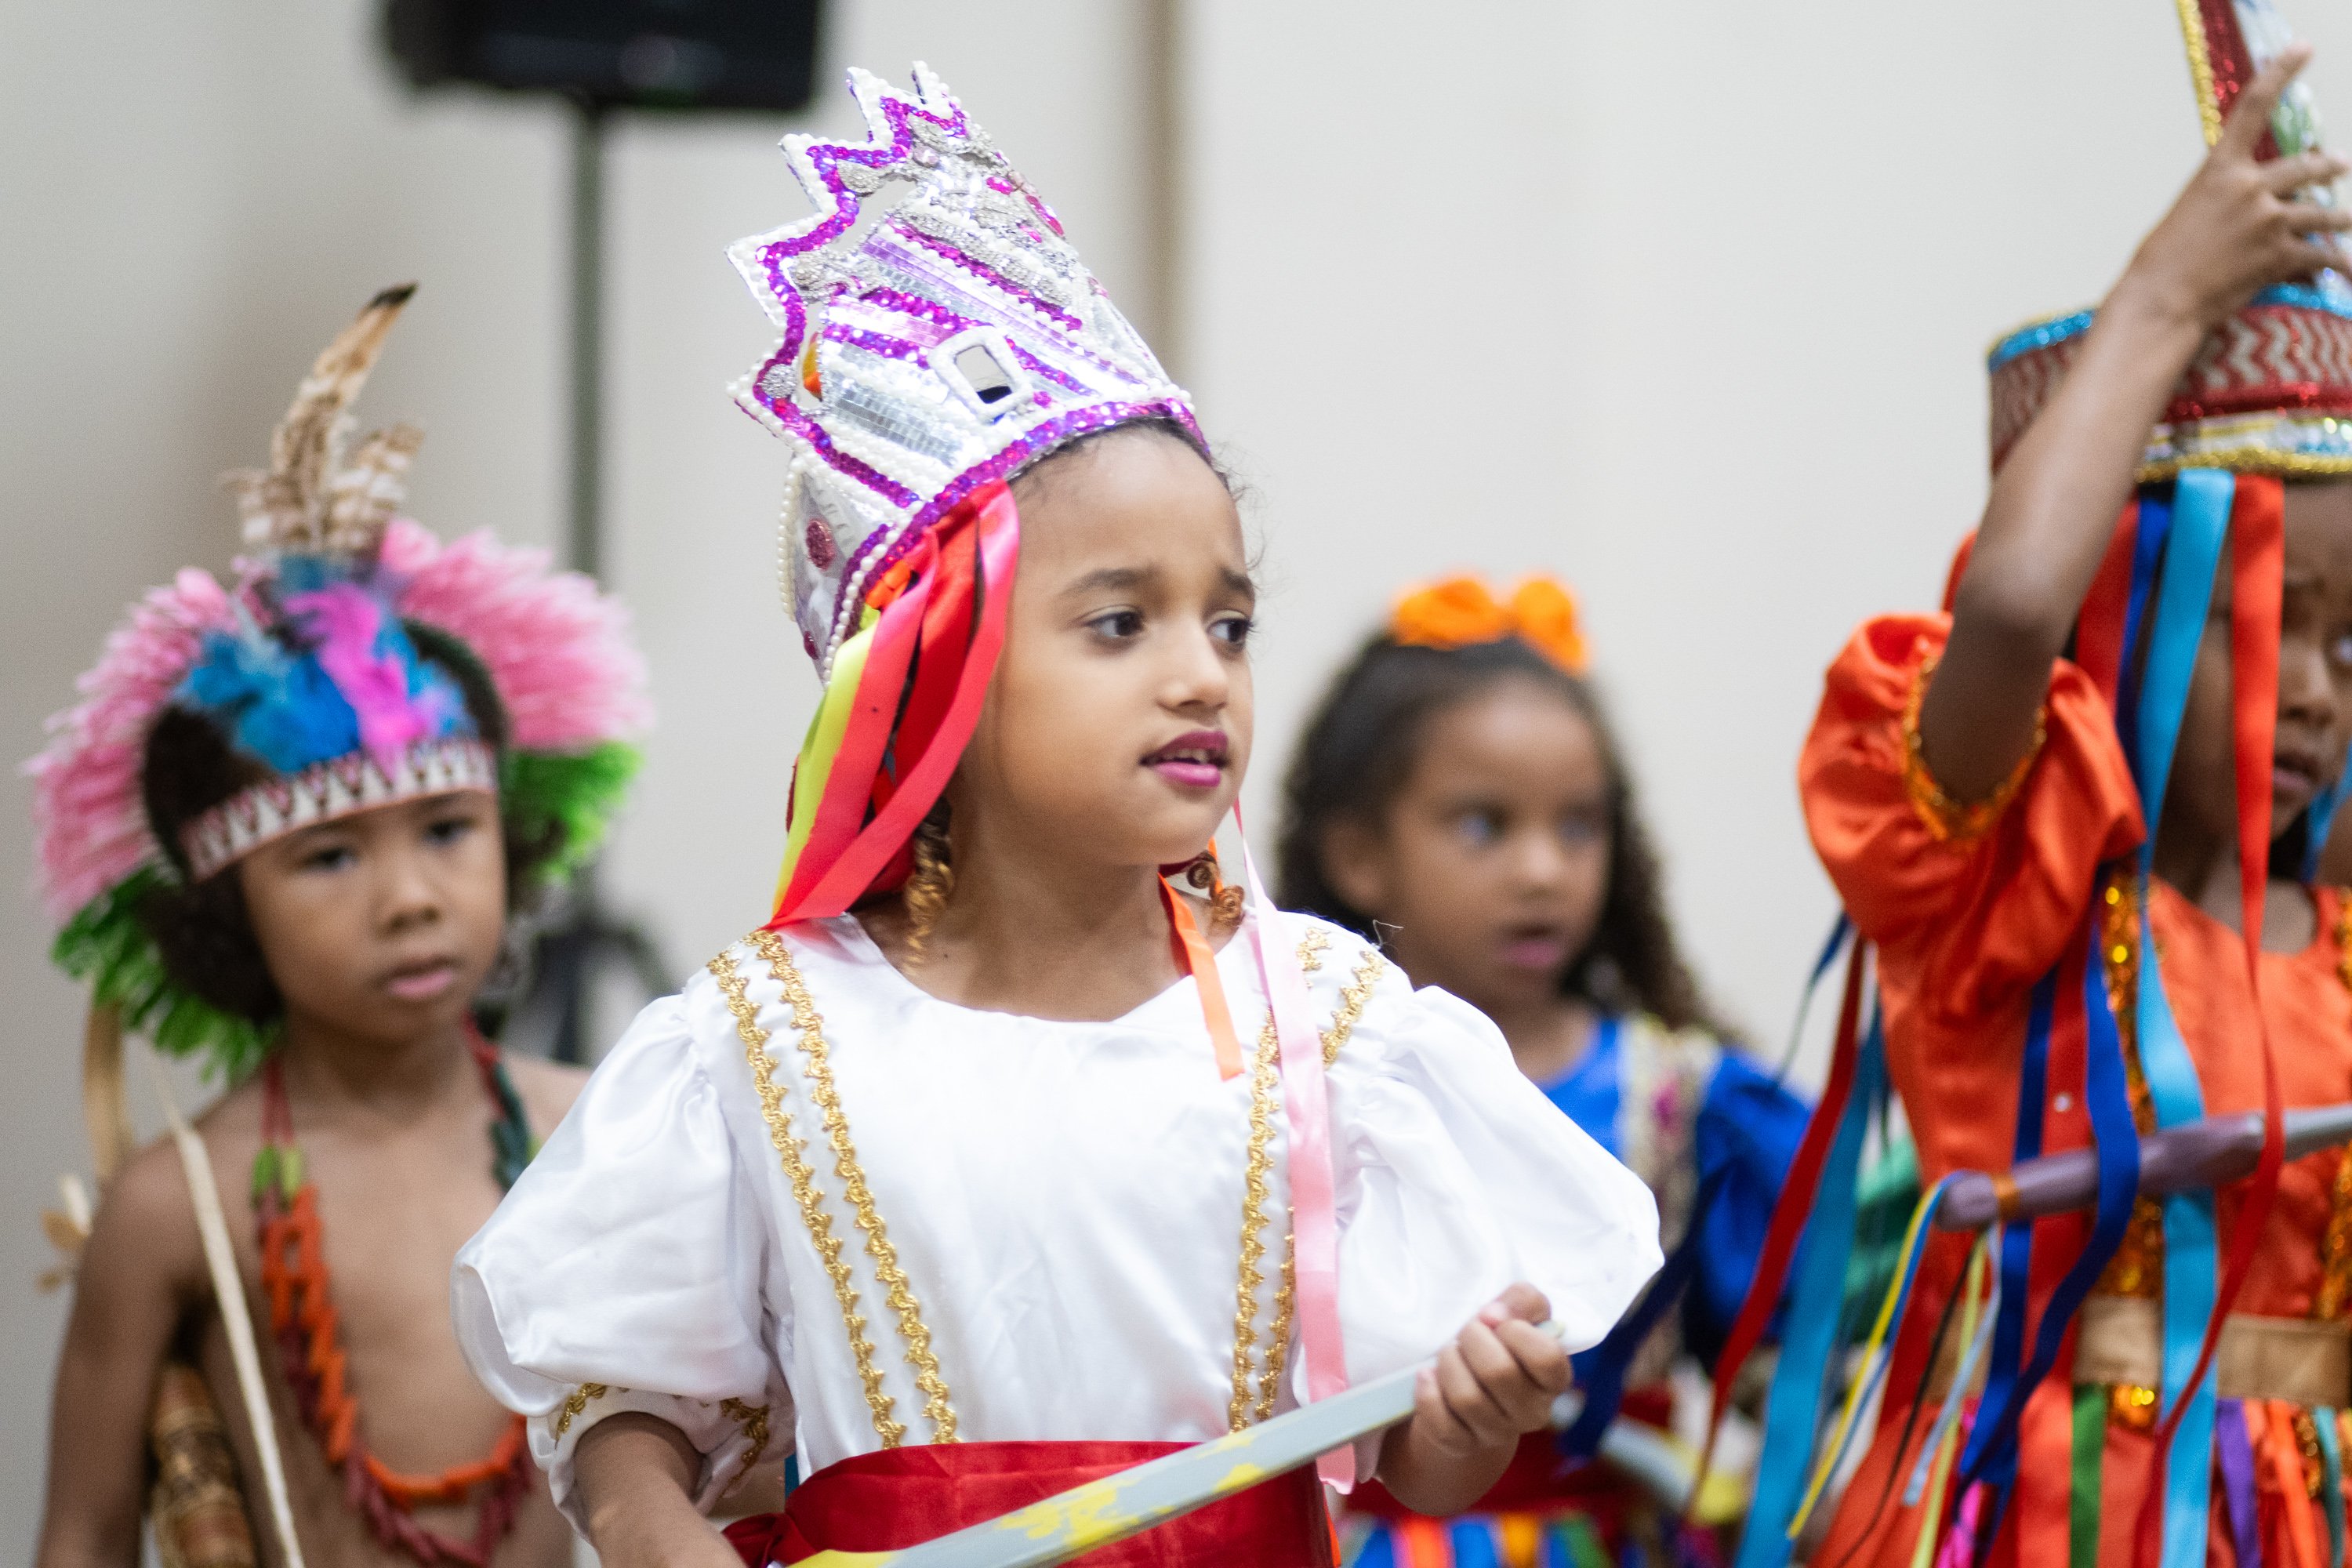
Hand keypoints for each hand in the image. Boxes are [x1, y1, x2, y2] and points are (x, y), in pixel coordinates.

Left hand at [1408, 1282, 1573, 1456]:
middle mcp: (1534, 1412)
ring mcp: (1499, 1433)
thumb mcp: (1516, 1312)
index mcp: (1554, 1379)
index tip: (1496, 1319)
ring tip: (1449, 1353)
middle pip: (1499, 1372)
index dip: (1516, 1331)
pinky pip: (1442, 1423)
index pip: (1547, 1357)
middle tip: (1467, 1333)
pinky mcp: (1463, 1445)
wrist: (1466, 1383)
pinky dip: (1429, 1392)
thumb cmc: (1496, 1343)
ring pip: (1466, 1397)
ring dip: (1449, 1363)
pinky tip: (1429, 1377)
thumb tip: (1493, 1316)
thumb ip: (1522, 1300)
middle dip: (1472, 1339)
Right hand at [2112, 44, 2349, 332]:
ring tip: (2350, 219)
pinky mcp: (2282, 254)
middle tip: (2338, 167)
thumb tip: (2247, 201)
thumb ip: (2223, 195)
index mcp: (2220, 170)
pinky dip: (2338, 262)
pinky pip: (2324, 254)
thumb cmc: (2162, 262)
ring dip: (2343, 218)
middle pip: (2310, 166)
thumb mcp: (2188, 211)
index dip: (2281, 73)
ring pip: (2327, 212)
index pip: (2254, 107)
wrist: (2160, 302)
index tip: (2301, 49)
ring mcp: (2270, 220)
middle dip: (2328, 168)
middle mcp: (2251, 188)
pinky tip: (2348, 268)